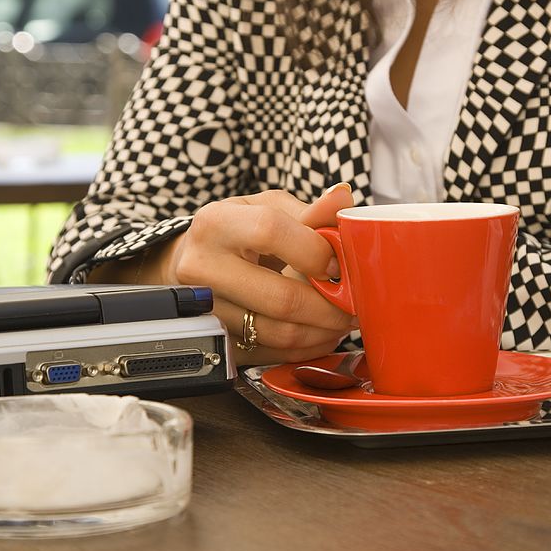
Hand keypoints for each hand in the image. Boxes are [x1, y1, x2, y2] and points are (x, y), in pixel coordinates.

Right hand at [152, 184, 354, 364]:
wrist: (195, 262)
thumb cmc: (239, 232)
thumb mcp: (268, 208)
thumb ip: (310, 211)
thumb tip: (343, 197)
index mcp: (216, 224)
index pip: (270, 232)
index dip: (314, 252)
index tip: (337, 265)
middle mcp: (202, 268)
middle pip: (280, 298)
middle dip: (330, 307)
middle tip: (354, 304)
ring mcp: (206, 310)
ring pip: (280, 333)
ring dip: (323, 331)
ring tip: (341, 319)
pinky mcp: (216, 340)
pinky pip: (273, 354)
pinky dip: (306, 348)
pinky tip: (320, 333)